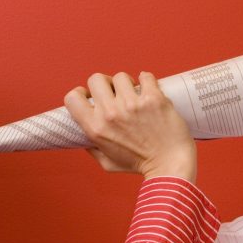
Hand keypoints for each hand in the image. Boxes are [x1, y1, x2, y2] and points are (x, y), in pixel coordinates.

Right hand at [64, 71, 195, 181]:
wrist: (169, 166)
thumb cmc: (141, 165)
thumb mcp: (108, 163)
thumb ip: (94, 150)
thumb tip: (86, 139)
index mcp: (96, 128)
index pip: (72, 98)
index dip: (81, 93)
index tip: (92, 95)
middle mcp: (111, 114)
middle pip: (96, 79)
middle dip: (105, 84)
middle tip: (116, 92)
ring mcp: (132, 105)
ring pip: (121, 76)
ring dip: (127, 83)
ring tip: (135, 93)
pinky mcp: (153, 99)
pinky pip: (145, 77)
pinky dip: (147, 80)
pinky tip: (149, 89)